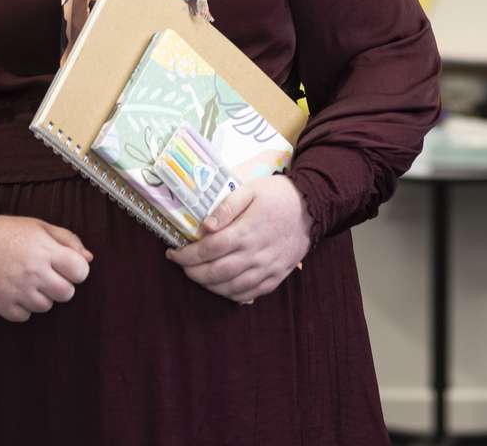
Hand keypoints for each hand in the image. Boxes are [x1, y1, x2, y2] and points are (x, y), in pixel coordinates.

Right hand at [0, 215, 92, 322]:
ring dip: (42, 297)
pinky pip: (24, 317)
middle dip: (62, 285)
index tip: (67, 266)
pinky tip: (16, 292)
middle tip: (48, 276)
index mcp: (46, 252)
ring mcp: (16, 291)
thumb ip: (69, 240)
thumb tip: (88, 259)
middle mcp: (33, 273)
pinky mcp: (0, 304)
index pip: (81, 272)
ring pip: (46, 307)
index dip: (77, 270)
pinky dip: (22, 308)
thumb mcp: (41, 226)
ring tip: (29, 282)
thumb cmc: (8, 231)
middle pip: (66, 294)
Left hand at [165, 175, 309, 302]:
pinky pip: (250, 294)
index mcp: (246, 232)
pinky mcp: (276, 276)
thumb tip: (205, 227)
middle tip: (182, 266)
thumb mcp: (250, 190)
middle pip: (215, 273)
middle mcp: (255, 254)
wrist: (313, 207)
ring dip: (208, 286)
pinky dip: (231, 295)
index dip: (186, 254)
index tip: (173, 252)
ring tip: (198, 276)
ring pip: (230, 288)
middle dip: (192, 272)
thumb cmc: (278, 196)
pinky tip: (222, 287)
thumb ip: (225, 207)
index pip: (208, 249)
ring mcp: (267, 268)